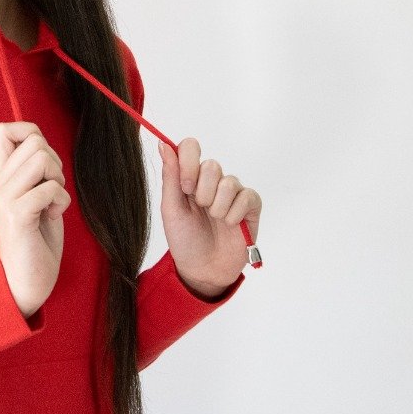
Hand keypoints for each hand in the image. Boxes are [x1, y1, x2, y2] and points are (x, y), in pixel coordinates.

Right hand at [0, 121, 71, 317]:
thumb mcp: (34, 197)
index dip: (32, 134)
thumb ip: (33, 171)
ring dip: (59, 180)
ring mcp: (4, 199)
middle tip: (51, 191)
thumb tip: (42, 143)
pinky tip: (51, 217)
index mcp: (0, 177)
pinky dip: (61, 201)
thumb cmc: (36, 239)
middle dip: (55, 162)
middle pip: (34, 140)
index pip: (5, 130)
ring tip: (51, 203)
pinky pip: (48, 188)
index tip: (42, 164)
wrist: (25, 281)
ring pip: (42, 158)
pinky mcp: (17, 215)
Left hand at [157, 137, 261, 295]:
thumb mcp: (171, 209)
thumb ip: (170, 176)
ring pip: (229, 182)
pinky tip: (230, 225)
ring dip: (217, 207)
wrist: (203, 270)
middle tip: (200, 209)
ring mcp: (233, 192)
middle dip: (202, 192)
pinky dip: (234, 214)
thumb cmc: (184, 239)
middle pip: (212, 165)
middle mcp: (213, 181)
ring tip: (214, 220)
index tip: (186, 187)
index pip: (191, 147)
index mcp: (190, 178)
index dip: (189, 162)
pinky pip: (246, 196)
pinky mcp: (251, 205)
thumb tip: (162, 143)